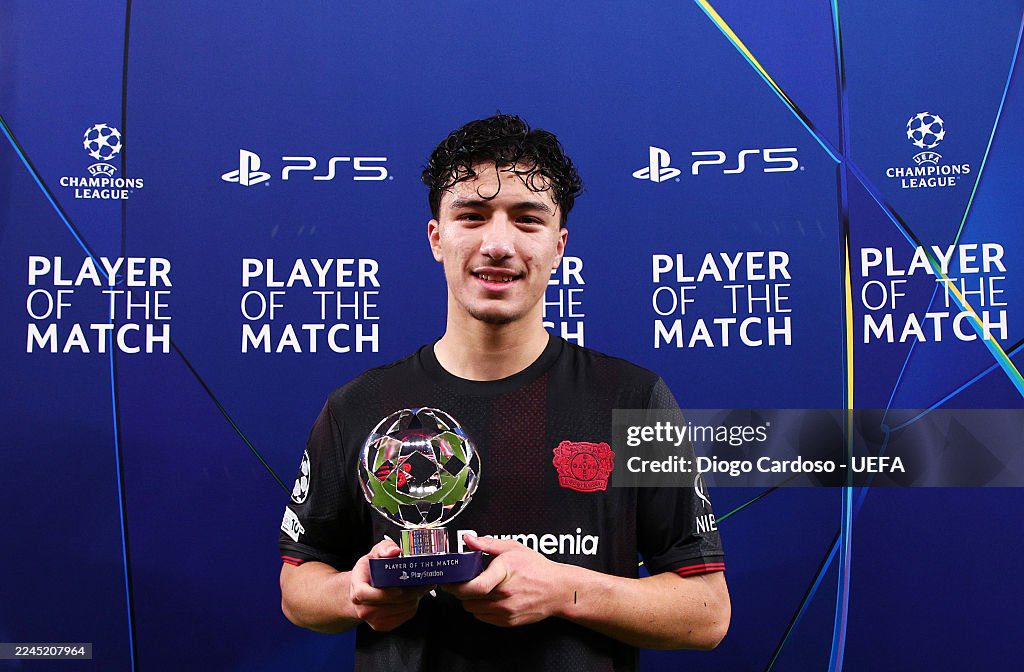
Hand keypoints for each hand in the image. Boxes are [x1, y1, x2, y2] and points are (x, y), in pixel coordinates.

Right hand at [348, 537, 433, 631]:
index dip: (383, 594)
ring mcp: (372, 619)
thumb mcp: (375, 553)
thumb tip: (394, 551)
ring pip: (401, 610)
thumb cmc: (370, 571)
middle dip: (409, 592)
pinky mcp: (384, 625)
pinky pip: (405, 616)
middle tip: (425, 582)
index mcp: (357, 588)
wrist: (364, 589)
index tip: (398, 589)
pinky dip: (413, 605)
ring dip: (414, 598)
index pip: (364, 594)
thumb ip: (384, 548)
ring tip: (422, 586)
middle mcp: (362, 607)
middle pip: (388, 604)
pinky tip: (415, 595)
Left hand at [443, 534, 568, 626]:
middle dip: (460, 590)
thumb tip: (469, 539)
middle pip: (468, 599)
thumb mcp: (513, 548)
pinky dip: (480, 608)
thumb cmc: (537, 568)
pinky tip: (488, 597)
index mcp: (504, 573)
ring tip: (478, 588)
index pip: (475, 586)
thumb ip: (488, 544)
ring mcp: (506, 611)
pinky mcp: (508, 621)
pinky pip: (483, 617)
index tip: (449, 580)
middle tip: (460, 581)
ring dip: (470, 600)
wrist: (558, 590)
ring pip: (472, 609)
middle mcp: (505, 595)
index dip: (456, 585)